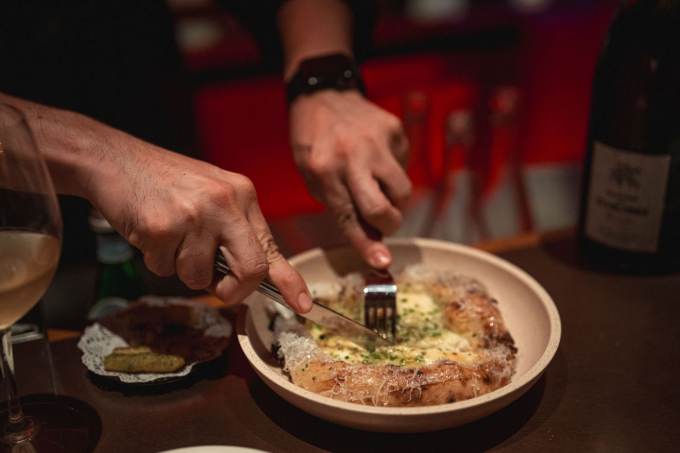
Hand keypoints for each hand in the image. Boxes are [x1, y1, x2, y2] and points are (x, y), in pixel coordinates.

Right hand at [89, 142, 311, 312]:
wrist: (114, 159)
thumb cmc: (165, 182)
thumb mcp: (212, 194)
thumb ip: (234, 230)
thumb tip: (251, 273)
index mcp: (242, 196)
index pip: (272, 246)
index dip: (290, 281)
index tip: (303, 305)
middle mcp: (225, 203)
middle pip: (250, 270)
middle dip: (233, 289)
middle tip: (218, 287)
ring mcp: (195, 215)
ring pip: (199, 277)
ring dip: (181, 268)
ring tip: (169, 236)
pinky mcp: (163, 227)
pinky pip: (165, 269)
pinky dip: (155, 259)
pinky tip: (150, 231)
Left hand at [289, 90, 410, 267]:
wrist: (324, 93)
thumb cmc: (313, 142)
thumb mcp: (311, 175)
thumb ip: (338, 205)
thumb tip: (372, 240)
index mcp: (324, 169)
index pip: (349, 216)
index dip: (367, 245)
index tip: (383, 264)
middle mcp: (353, 155)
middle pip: (383, 207)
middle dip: (388, 224)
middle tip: (383, 221)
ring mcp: (377, 140)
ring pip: (403, 190)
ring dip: (395, 200)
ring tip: (378, 187)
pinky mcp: (395, 130)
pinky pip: (403, 165)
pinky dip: (392, 172)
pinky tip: (376, 159)